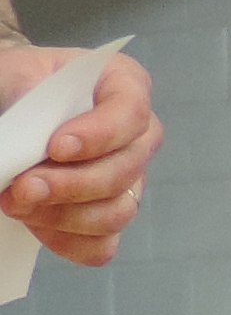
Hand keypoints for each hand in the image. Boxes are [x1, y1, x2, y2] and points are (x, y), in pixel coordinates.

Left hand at [2, 44, 157, 263]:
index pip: (132, 114)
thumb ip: (28, 90)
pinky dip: (67, 240)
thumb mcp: (16, 71)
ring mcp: (127, 180)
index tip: (56, 147)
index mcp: (123, 87)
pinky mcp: (106, 214)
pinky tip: (36, 223)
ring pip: (117, 212)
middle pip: (126, 171)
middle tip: (23, 186)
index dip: (100, 135)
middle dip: (71, 185)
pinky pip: (102, 244)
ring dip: (64, 215)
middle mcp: (135, 136)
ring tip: (17, 202)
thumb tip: (34, 132)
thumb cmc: (17, 84)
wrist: (8, 108)